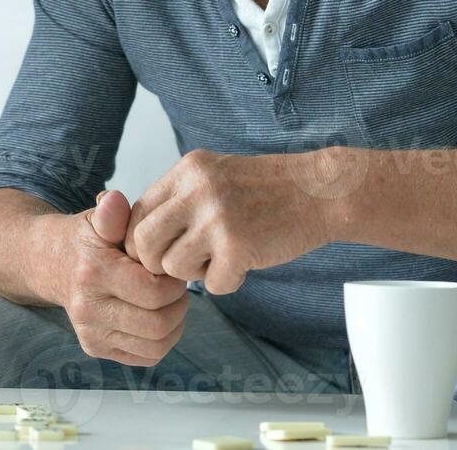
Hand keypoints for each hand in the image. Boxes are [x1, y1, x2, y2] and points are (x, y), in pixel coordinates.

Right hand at [57, 189, 188, 366]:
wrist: (50, 263)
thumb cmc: (85, 239)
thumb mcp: (97, 220)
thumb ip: (111, 212)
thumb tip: (114, 199)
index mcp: (93, 272)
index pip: (154, 292)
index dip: (174, 282)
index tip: (170, 268)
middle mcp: (88, 308)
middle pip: (158, 324)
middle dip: (178, 306)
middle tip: (176, 288)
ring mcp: (90, 332)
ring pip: (155, 346)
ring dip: (174, 325)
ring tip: (168, 303)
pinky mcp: (93, 348)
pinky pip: (144, 357)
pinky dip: (160, 341)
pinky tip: (154, 317)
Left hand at [124, 148, 337, 293]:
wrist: (320, 191)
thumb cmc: (266, 188)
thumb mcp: (213, 175)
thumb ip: (178, 197)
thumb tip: (139, 235)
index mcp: (186, 170)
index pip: (136, 213)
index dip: (140, 240)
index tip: (158, 251)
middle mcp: (196, 190)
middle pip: (143, 242)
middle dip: (155, 264)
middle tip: (180, 265)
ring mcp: (217, 218)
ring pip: (172, 267)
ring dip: (193, 274)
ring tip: (218, 259)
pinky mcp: (239, 246)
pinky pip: (211, 285)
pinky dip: (225, 282)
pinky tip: (242, 265)